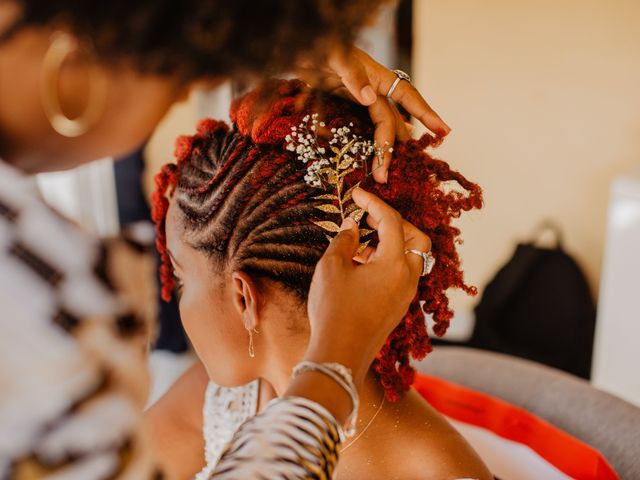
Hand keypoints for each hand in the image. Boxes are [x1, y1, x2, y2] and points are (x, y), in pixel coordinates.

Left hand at [298, 47, 450, 182]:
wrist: (299, 48)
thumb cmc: (320, 46)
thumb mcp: (334, 56)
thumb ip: (351, 75)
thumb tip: (370, 98)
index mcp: (376, 76)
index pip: (407, 97)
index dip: (426, 114)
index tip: (443, 130)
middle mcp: (373, 89)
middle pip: (391, 121)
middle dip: (393, 148)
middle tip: (385, 174)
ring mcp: (360, 99)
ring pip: (381, 126)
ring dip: (386, 148)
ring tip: (386, 171)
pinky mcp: (346, 106)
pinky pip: (364, 126)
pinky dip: (371, 141)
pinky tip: (378, 153)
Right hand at [304, 188, 430, 385]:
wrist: (339, 356)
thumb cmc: (334, 310)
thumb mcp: (332, 267)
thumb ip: (344, 240)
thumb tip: (353, 227)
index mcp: (395, 263)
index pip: (391, 221)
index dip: (373, 203)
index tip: (357, 194)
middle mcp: (408, 278)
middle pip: (416, 238)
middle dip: (395, 222)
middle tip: (369, 218)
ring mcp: (406, 294)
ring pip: (410, 258)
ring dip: (390, 243)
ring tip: (360, 242)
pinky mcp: (398, 307)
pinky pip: (401, 274)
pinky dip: (388, 261)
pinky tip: (361, 264)